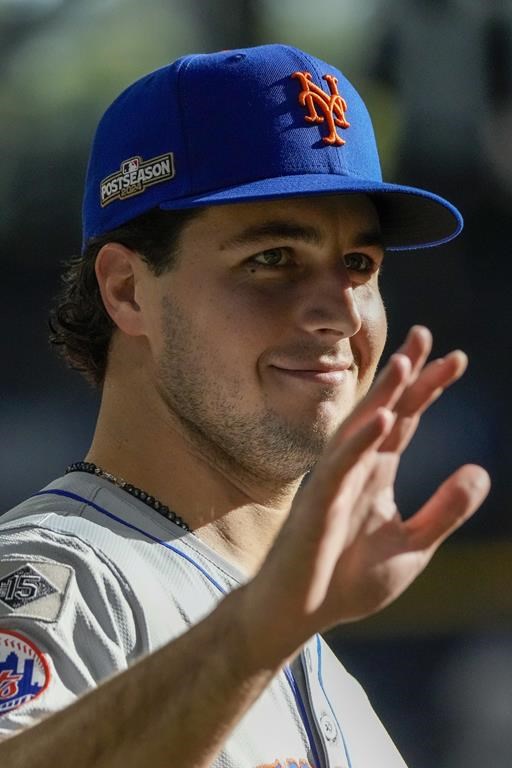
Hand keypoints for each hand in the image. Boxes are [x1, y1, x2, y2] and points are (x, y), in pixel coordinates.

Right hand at [248, 327, 489, 660]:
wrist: (301, 613)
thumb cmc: (347, 581)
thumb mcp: (411, 548)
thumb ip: (444, 511)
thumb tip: (480, 470)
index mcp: (376, 474)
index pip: (407, 421)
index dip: (428, 390)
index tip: (454, 359)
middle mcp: (355, 468)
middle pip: (384, 411)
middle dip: (405, 375)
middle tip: (426, 335)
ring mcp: (335, 483)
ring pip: (359, 429)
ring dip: (383, 396)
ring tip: (406, 364)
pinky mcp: (318, 504)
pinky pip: (341, 467)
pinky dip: (361, 441)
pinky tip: (384, 418)